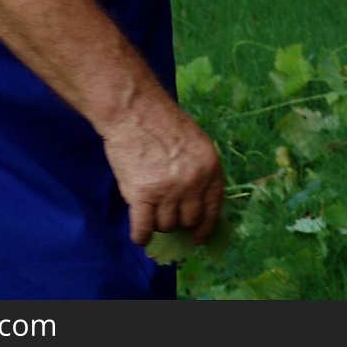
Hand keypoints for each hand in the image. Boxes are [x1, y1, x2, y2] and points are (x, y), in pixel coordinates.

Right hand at [102, 97, 223, 246]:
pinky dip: (141, 235)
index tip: (198, 237)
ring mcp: (168, 191)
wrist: (133, 110)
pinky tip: (139, 234)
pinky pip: (143, 229)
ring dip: (157, 222)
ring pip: (166, 225)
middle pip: (189, 220)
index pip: (213, 208)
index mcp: (210, 166)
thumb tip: (196, 203)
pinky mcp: (142, 195)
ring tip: (148, 209)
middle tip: (165, 211)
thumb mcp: (194, 142)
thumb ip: (199, 171)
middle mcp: (193, 182)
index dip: (206, 226)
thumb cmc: (160, 120)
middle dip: (178, 220)